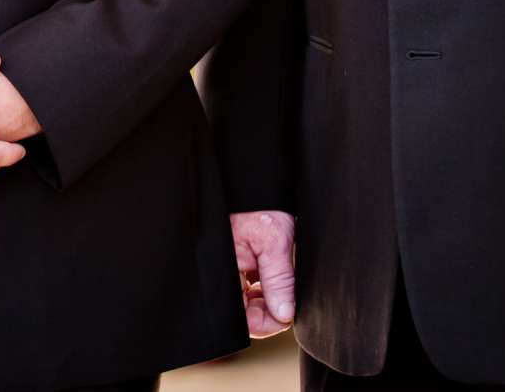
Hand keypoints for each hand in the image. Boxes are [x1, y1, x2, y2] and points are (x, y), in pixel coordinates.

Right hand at [231, 210, 296, 337]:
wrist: (252, 181)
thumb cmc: (259, 205)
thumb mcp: (275, 242)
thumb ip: (279, 281)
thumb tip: (285, 315)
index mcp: (223, 270)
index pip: (241, 318)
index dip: (265, 322)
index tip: (285, 314)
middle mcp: (219, 272)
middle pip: (241, 312)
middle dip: (264, 309)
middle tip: (284, 299)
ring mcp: (223, 267)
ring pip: (242, 300)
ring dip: (262, 297)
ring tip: (276, 281)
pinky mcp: (228, 260)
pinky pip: (241, 285)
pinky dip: (256, 285)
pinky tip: (266, 274)